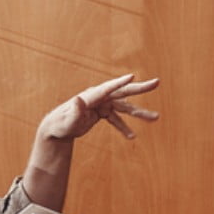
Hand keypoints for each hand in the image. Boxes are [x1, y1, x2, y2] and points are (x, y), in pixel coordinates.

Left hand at [37, 74, 161, 141]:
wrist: (57, 128)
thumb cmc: (60, 124)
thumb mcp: (67, 120)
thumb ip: (74, 111)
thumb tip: (78, 99)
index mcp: (91, 96)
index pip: (107, 88)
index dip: (120, 83)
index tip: (132, 77)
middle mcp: (99, 98)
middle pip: (122, 92)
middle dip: (140, 88)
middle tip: (157, 82)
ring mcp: (103, 104)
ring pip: (125, 107)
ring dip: (140, 113)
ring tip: (156, 117)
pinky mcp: (103, 112)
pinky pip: (117, 119)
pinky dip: (124, 128)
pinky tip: (132, 137)